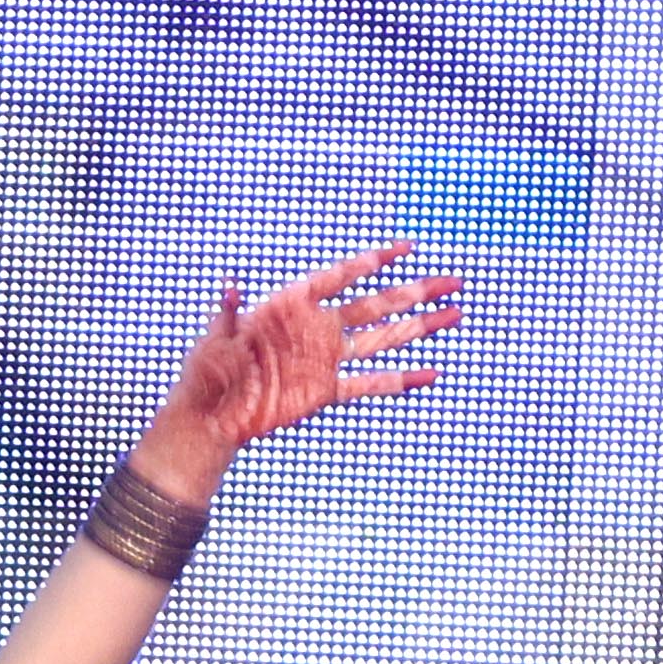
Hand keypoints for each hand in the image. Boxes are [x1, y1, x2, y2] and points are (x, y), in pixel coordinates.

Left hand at [142, 240, 458, 489]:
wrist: (209, 414)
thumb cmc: (207, 371)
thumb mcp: (213, 339)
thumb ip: (226, 314)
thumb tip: (228, 286)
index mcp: (291, 306)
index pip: (340, 276)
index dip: (373, 261)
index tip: (407, 248)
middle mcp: (316, 328)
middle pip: (376, 304)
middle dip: (415, 292)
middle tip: (452, 280)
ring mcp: (324, 359)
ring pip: (382, 339)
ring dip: (419, 327)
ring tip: (455, 314)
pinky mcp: (324, 390)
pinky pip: (367, 383)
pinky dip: (398, 380)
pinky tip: (430, 373)